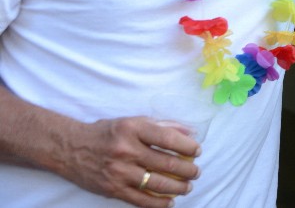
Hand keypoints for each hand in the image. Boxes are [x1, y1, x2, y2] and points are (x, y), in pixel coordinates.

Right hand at [59, 116, 199, 207]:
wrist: (70, 149)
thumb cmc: (107, 133)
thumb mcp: (133, 121)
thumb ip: (162, 126)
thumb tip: (190, 133)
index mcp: (133, 129)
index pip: (168, 138)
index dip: (187, 146)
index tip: (197, 151)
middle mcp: (126, 150)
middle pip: (166, 163)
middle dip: (187, 170)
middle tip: (196, 172)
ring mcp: (119, 172)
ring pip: (157, 183)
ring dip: (178, 187)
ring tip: (188, 187)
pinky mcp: (112, 189)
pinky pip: (141, 200)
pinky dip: (159, 203)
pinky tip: (170, 202)